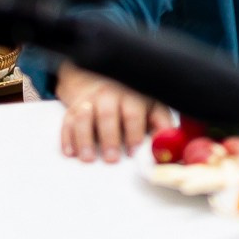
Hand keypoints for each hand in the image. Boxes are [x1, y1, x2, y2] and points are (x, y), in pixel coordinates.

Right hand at [57, 62, 173, 162]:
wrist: (104, 79)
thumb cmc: (134, 100)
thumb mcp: (153, 106)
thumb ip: (162, 124)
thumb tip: (172, 142)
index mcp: (132, 95)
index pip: (133, 113)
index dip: (133, 132)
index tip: (133, 150)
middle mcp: (109, 95)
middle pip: (107, 114)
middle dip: (109, 137)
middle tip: (111, 159)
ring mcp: (89, 100)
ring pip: (84, 116)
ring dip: (84, 138)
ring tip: (88, 158)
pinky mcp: (74, 108)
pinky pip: (67, 121)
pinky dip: (67, 137)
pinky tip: (70, 152)